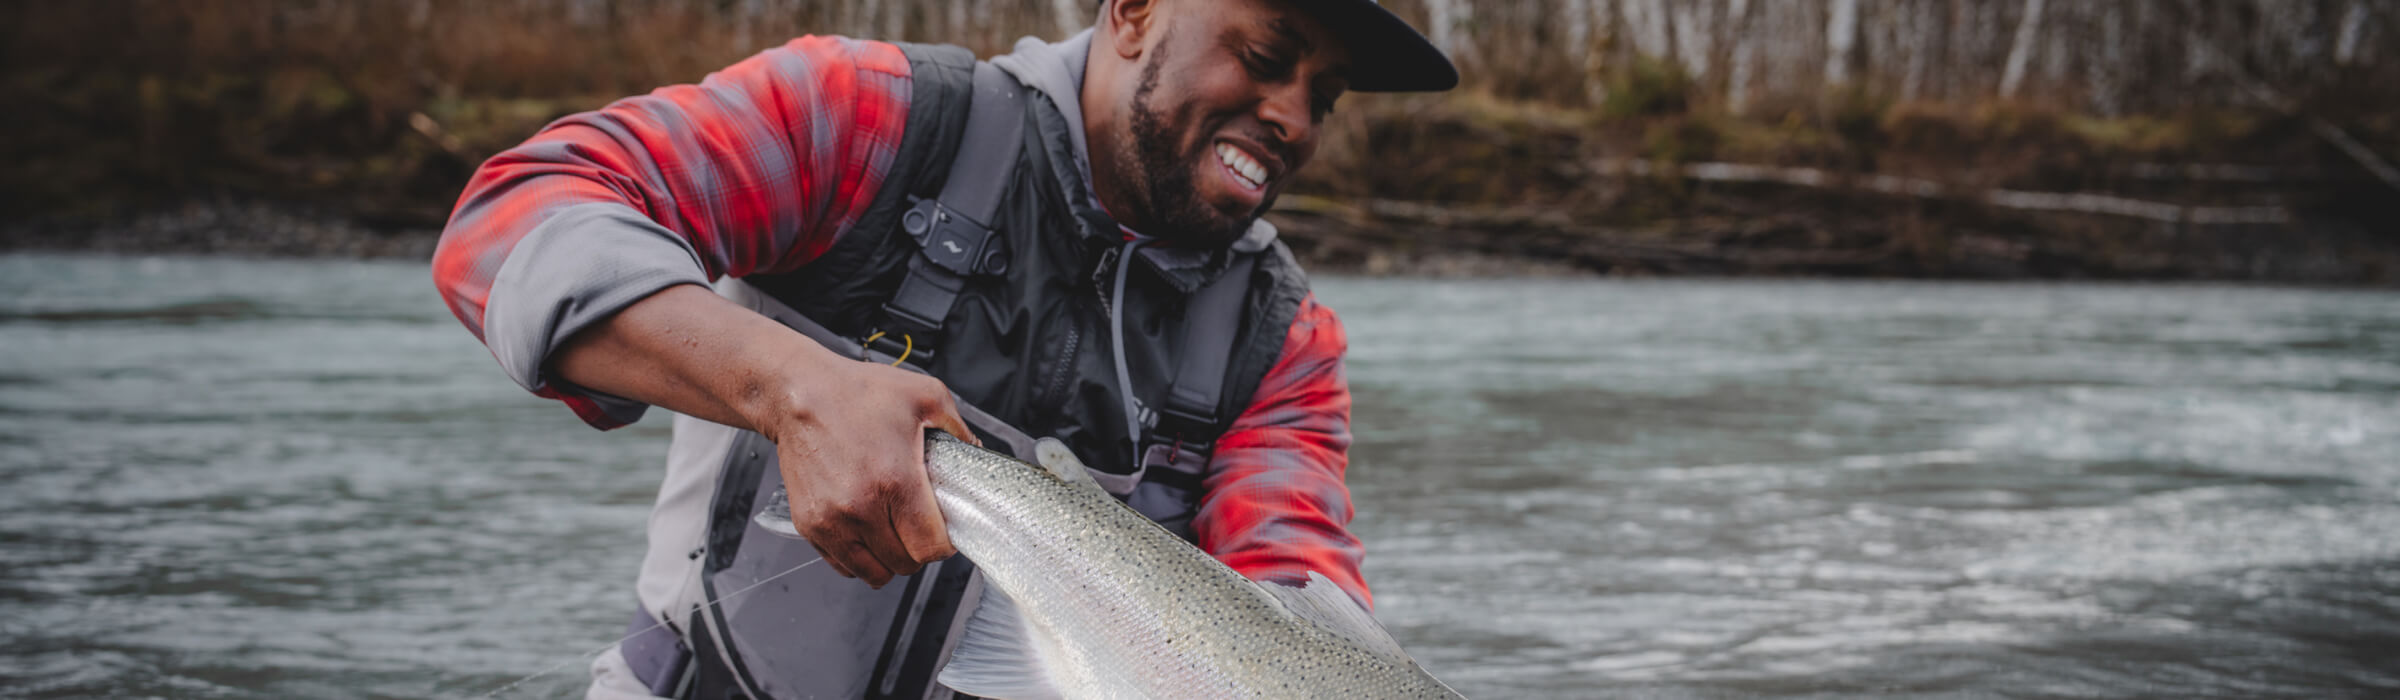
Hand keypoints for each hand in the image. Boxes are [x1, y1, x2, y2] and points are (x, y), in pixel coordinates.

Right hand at [761, 357, 978, 586]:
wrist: (798, 394)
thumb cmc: (855, 393)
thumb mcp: (924, 396)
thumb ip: (959, 428)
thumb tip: (976, 452)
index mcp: (894, 481)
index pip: (930, 548)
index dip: (944, 543)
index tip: (943, 529)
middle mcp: (859, 508)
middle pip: (904, 564)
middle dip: (918, 550)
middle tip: (917, 524)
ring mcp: (831, 521)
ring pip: (873, 574)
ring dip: (889, 559)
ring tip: (892, 531)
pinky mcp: (809, 525)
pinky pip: (843, 565)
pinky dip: (859, 557)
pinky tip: (867, 531)